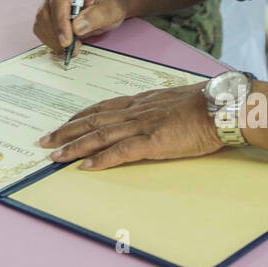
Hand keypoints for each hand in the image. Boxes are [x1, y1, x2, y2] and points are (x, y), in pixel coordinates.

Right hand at [33, 0, 127, 52]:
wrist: (108, 5)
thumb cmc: (110, 3)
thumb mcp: (111, 10)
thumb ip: (96, 16)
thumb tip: (77, 27)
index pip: (59, 1)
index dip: (61, 23)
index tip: (67, 41)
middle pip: (46, 12)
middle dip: (57, 34)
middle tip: (73, 48)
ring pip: (41, 21)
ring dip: (53, 38)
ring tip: (71, 46)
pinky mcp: (48, 10)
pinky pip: (41, 27)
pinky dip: (50, 39)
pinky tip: (64, 43)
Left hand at [37, 84, 220, 169]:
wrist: (222, 106)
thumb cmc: (205, 103)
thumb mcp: (173, 99)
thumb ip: (157, 106)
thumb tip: (151, 113)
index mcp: (141, 101)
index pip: (102, 107)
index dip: (80, 116)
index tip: (64, 123)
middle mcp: (135, 111)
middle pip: (92, 121)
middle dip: (66, 132)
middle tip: (45, 141)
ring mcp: (142, 125)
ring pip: (99, 136)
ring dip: (74, 147)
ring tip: (54, 156)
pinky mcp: (152, 142)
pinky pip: (120, 152)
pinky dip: (100, 160)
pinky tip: (85, 167)